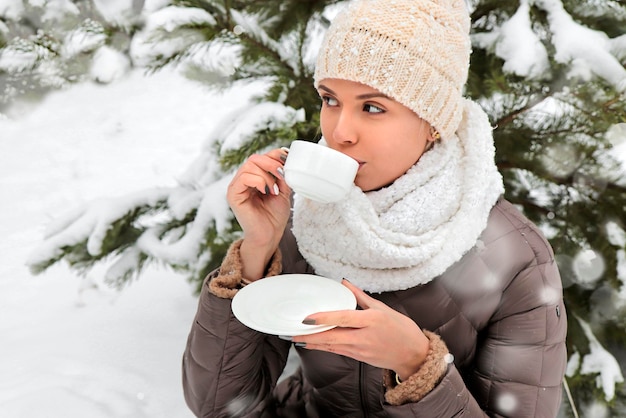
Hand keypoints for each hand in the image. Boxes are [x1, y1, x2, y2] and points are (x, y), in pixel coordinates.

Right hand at [227, 148, 290, 279]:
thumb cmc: (274, 216)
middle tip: (281, 177)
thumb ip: (282, 174)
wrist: (270, 235)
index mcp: (254, 176)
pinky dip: (259, 181)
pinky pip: (244, 177)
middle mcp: (243, 179)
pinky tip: (266, 191)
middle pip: (254, 158)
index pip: (262, 157)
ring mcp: (236, 186)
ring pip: (250, 165)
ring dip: (267, 175)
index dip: (275, 156)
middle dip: (272, 164)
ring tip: (274, 190)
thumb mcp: (283, 190)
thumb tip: (284, 154)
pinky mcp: (233, 194)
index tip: (287, 166)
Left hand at [293, 280, 429, 379]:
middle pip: (333, 336)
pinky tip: (310, 344)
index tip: (308, 317)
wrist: (413, 354)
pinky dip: (322, 347)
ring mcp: (361, 349)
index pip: (344, 318)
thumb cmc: (401, 328)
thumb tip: (344, 282)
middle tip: (292, 331)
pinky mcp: (359, 357)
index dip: (324, 318)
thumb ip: (360, 296)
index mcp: (372, 320)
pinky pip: (337, 351)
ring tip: (295, 336)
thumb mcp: (383, 308)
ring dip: (313, 342)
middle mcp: (365, 336)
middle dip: (311, 336)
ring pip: (332, 346)